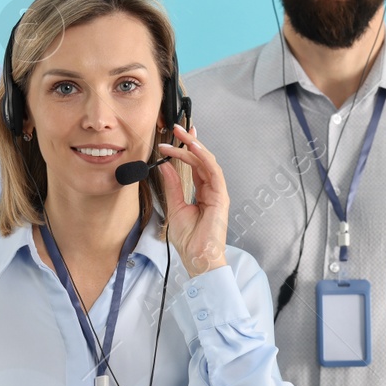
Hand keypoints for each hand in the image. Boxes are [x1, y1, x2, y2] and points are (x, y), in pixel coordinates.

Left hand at [156, 124, 227, 278]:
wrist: (198, 258)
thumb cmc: (190, 240)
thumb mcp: (175, 207)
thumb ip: (172, 186)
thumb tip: (164, 167)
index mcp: (203, 193)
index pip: (195, 166)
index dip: (184, 150)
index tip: (170, 141)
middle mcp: (212, 190)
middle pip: (202, 160)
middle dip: (189, 142)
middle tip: (176, 127)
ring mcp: (218, 192)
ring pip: (207, 161)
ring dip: (194, 145)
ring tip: (181, 133)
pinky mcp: (221, 196)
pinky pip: (213, 171)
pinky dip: (204, 158)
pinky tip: (193, 148)